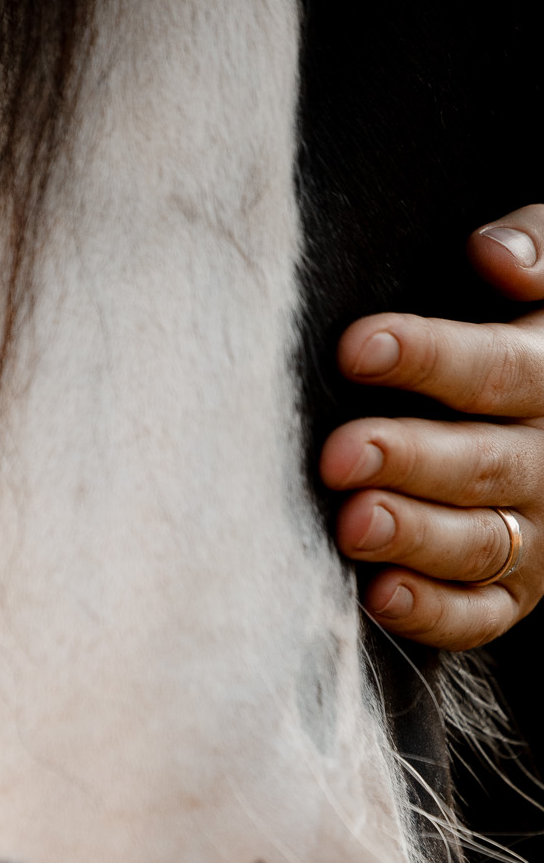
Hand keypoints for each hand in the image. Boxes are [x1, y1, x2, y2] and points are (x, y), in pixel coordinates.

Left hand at [320, 207, 543, 649]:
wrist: (542, 414)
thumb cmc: (519, 328)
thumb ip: (538, 247)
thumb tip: (494, 254)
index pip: (496, 369)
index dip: (429, 357)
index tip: (356, 347)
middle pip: (481, 463)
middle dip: (409, 457)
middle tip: (338, 453)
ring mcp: (536, 534)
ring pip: (478, 541)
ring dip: (414, 535)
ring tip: (352, 522)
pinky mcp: (514, 593)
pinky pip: (479, 615)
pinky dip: (433, 612)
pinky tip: (378, 595)